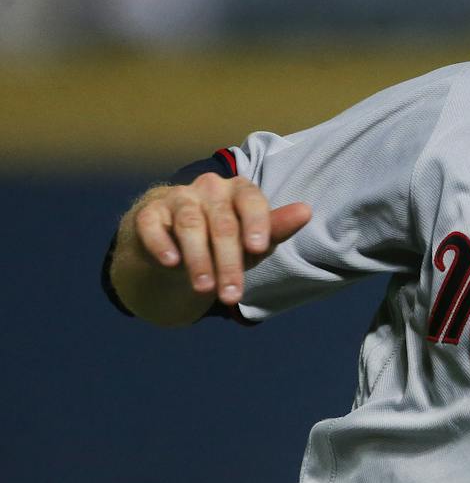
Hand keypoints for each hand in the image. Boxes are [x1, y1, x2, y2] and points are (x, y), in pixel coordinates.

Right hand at [132, 173, 310, 305]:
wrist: (177, 240)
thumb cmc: (227, 239)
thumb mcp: (253, 238)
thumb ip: (276, 228)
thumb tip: (306, 211)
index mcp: (240, 190)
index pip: (251, 201)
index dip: (256, 223)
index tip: (258, 248)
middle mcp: (209, 188)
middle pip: (222, 223)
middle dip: (228, 262)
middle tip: (231, 295)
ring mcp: (178, 198)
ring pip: (190, 226)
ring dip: (198, 259)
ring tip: (204, 288)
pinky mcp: (149, 213)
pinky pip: (152, 226)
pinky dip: (161, 244)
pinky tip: (170, 263)